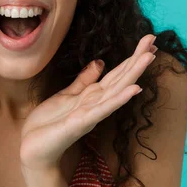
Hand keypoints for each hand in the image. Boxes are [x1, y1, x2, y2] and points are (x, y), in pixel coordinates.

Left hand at [19, 34, 157, 171]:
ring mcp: (92, 113)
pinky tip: (134, 89)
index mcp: (93, 95)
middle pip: (121, 77)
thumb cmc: (48, 123)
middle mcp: (97, 103)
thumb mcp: (66, 95)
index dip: (131, 56)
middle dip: (137, 59)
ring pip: (117, 89)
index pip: (117, 73)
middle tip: (154, 39)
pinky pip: (104, 108)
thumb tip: (101, 62)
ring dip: (134, 73)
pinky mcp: (82, 122)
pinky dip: (120, 98)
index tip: (147, 40)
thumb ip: (84, 80)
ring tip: (149, 57)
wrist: (33, 148)